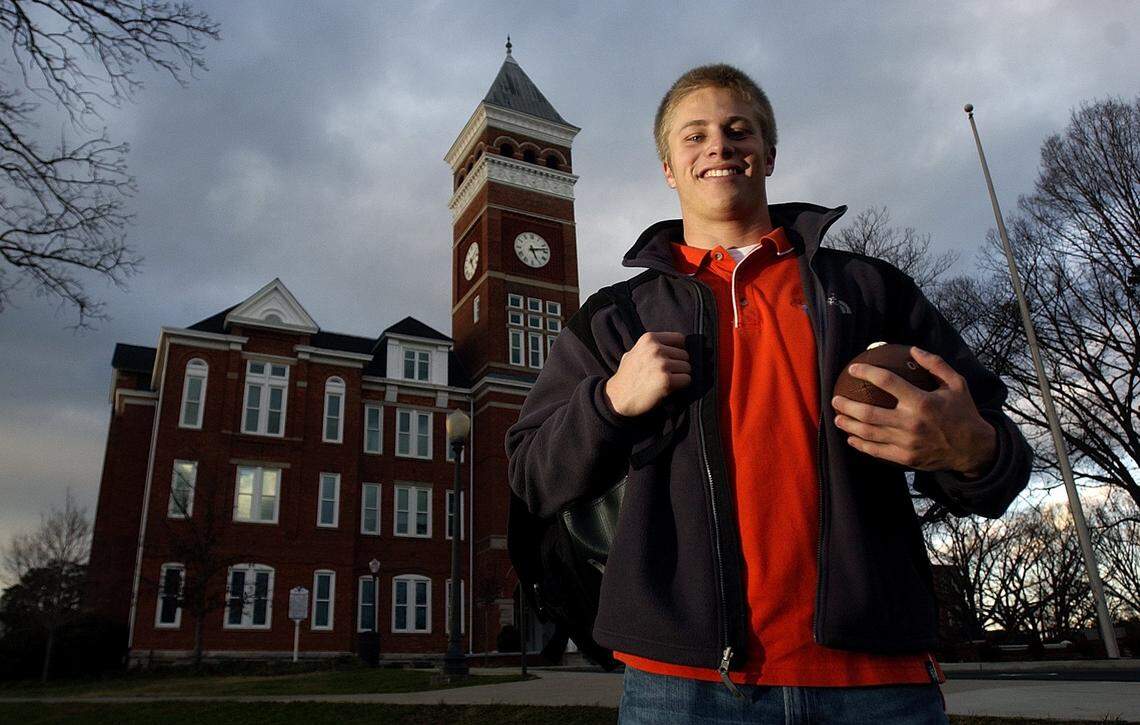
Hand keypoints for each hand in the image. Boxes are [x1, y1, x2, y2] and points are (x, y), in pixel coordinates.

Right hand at [603, 332, 690, 417]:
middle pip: (685, 355)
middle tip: (664, 374)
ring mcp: (661, 364)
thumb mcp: (634, 352)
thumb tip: (673, 345)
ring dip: (680, 376)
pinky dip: (681, 386)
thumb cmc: (627, 376)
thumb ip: (651, 346)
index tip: (671, 359)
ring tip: (664, 381)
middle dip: (678, 366)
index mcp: (649, 339)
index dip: (678, 350)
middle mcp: (656, 349)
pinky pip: (687, 380)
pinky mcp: (666, 380)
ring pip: (687, 368)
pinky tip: (668, 388)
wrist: (617, 398)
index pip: (679, 339)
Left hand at [831, 347, 996, 476]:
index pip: (887, 382)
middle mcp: (911, 423)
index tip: (853, 368)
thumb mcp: (957, 384)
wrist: (974, 449)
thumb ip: (935, 364)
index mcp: (922, 402)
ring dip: (849, 425)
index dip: (867, 372)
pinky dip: (861, 445)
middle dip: (847, 405)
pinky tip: (851, 438)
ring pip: (869, 433)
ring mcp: (907, 443)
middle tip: (835, 399)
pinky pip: (877, 451)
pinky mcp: (905, 458)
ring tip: (837, 417)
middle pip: (869, 413)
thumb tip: (913, 349)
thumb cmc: (963, 412)